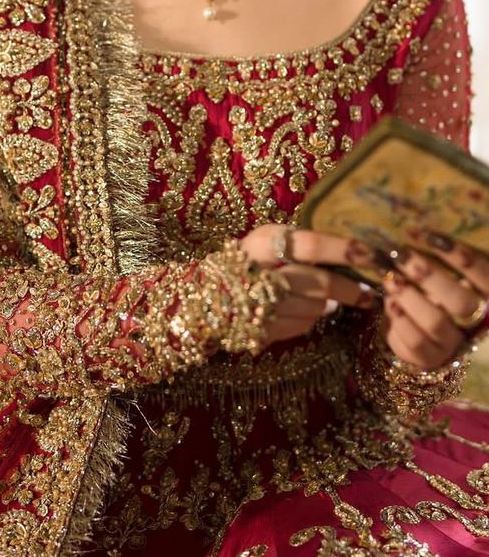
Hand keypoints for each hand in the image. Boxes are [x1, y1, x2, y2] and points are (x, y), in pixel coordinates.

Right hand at [240, 223, 378, 345]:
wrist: (202, 296)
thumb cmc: (245, 262)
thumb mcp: (265, 242)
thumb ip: (300, 246)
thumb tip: (347, 257)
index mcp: (261, 243)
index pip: (311, 244)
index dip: (344, 250)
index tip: (370, 254)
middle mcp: (259, 272)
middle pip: (318, 282)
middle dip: (349, 289)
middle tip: (368, 294)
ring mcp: (259, 305)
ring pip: (314, 307)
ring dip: (325, 305)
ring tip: (326, 299)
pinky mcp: (259, 330)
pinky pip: (301, 325)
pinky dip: (309, 319)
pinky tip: (301, 309)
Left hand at [375, 228, 488, 370]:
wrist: (419, 332)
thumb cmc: (433, 292)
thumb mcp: (443, 274)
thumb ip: (438, 260)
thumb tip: (415, 231)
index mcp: (486, 298)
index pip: (486, 277)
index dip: (461, 257)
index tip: (430, 235)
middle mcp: (476, 324)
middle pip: (461, 302)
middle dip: (428, 276)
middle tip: (400, 253)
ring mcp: (454, 344)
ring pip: (435, 321)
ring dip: (408, 296)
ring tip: (390, 277)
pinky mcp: (431, 359)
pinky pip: (414, 340)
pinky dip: (399, 317)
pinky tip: (389, 301)